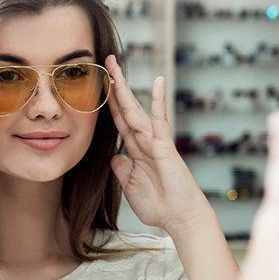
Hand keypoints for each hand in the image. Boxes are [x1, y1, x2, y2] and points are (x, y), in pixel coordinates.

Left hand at [105, 54, 208, 232]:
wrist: (179, 218)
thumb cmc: (159, 205)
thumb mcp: (130, 185)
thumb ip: (122, 169)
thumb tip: (114, 157)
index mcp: (135, 149)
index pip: (118, 120)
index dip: (108, 102)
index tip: (98, 84)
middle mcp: (144, 140)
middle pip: (125, 107)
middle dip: (114, 85)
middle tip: (105, 61)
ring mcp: (155, 140)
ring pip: (134, 109)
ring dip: (124, 87)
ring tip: (115, 66)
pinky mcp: (165, 145)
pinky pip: (159, 120)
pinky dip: (158, 100)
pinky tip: (158, 81)